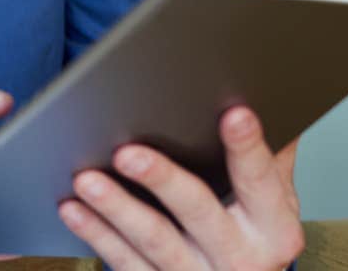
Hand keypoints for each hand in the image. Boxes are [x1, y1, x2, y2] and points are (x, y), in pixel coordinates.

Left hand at [58, 106, 305, 270]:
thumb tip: (262, 93)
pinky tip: (73, 208)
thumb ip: (268, 154)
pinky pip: (127, 263)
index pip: (261, 183)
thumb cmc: (252, 233)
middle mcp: (242, 257)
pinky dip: (97, 234)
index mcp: (275, 228)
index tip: (234, 113)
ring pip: (155, 240)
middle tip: (127, 152)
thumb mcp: (271, 200)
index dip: (248, 148)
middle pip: (200, 212)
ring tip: (86, 179)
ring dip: (117, 208)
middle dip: (162, 180)